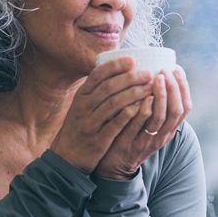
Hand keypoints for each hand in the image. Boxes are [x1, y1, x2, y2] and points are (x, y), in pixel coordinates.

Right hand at [50, 57, 152, 173]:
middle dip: (130, 78)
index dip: (115, 66)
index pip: (98, 75)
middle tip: (148, 73)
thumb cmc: (81, 126)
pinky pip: (115, 124)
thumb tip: (118, 68)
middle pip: (108, 87)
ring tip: (150, 88)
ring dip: (133, 94)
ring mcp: (90, 123)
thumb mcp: (82, 105)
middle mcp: (84, 107)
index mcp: (82, 95)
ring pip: (113, 104)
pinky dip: (128, 114)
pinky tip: (141, 107)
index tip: (133, 60)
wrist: (67, 157)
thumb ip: (97, 89)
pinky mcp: (98, 139)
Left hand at [94, 65, 192, 179]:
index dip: (183, 88)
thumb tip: (157, 73)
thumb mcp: (150, 124)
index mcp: (169, 129)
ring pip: (160, 117)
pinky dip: (144, 110)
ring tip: (157, 78)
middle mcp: (162, 135)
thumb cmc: (133, 135)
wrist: (114, 165)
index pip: (185, 107)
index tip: (177, 69)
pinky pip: (139, 126)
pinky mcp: (130, 143)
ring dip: (161, 96)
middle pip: (176, 110)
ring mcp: (147, 140)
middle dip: (173, 88)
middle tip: (165, 71)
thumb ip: (155, 105)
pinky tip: (143, 97)